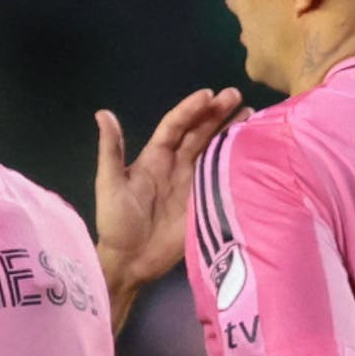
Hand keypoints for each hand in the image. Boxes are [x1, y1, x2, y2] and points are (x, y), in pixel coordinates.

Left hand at [93, 87, 242, 303]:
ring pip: (214, 150)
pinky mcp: (204, 201)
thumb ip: (111, 150)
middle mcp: (176, 164)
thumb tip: (103, 113)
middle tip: (237, 96)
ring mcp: (192, 182)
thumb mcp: (109, 184)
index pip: (176, 125)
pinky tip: (250, 148)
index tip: (209, 94)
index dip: (191, 109)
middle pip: (199, 133)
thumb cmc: (116, 222)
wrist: (130, 261)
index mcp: (155, 157)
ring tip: (250, 114)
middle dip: (217, 113)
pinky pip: (222, 176)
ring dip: (230, 131)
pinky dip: (235, 161)